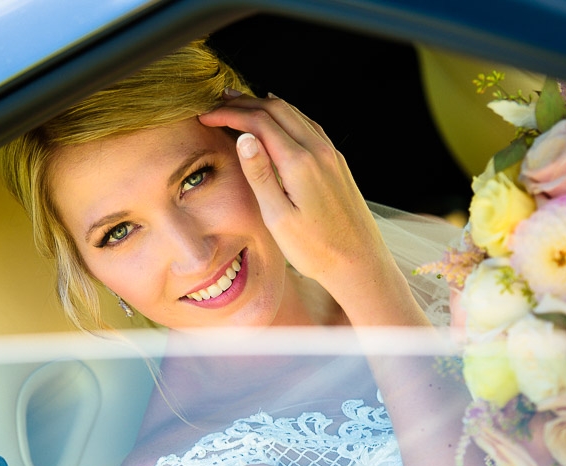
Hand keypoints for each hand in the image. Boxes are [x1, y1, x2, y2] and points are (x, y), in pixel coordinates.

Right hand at [198, 92, 390, 294]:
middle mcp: (319, 151)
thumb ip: (260, 175)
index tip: (206, 115)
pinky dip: (287, 116)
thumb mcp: (278, 217)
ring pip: (295, 113)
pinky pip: (309, 126)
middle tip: (219, 103)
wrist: (359, 262)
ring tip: (241, 106)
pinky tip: (278, 121)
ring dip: (266, 106)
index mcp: (300, 163)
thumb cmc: (316, 249)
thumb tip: (244, 138)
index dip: (229, 115)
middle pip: (277, 109)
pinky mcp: (338, 163)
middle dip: (245, 103)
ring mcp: (332, 155)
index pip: (258, 123)